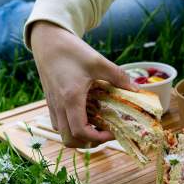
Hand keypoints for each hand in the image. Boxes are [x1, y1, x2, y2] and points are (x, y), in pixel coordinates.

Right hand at [31, 21, 136, 147]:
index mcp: (71, 98)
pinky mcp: (50, 101)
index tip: (112, 132)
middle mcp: (59, 106)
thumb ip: (118, 77)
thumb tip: (136, 90)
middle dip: (88, 143)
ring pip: (62, 133)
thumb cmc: (72, 51)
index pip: (80, 131)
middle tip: (105, 133)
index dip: (98, 138)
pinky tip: (86, 116)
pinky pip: (58, 123)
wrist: (48, 41)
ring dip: (79, 136)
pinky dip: (71, 127)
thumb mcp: (99, 62)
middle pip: (69, 139)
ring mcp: (52, 105)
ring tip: (97, 126)